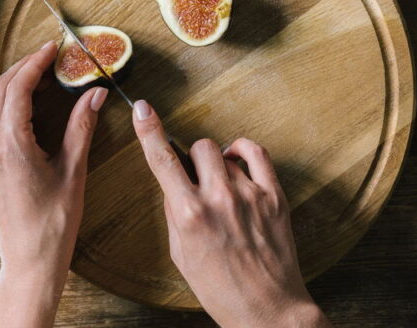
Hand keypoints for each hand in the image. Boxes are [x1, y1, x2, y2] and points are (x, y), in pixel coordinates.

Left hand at [0, 41, 107, 327]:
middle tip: (49, 56)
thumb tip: (95, 94)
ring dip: (9, 81)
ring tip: (36, 72)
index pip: (19, 86)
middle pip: (0, 88)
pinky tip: (22, 101)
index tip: (54, 48)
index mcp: (12, 142)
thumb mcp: (74, 171)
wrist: (29, 259)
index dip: (36, 62)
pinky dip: (1, 99)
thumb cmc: (54, 222)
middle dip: (23, 66)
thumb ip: (82, 127)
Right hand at [132, 100, 330, 327]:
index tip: (142, 108)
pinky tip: (238, 162)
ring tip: (224, 190)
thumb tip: (174, 184)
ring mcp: (249, 195)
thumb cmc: (220, 288)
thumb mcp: (181, 254)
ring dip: (219, 165)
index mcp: (190, 215)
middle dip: (194, 159)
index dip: (149, 129)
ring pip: (225, 154)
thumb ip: (175, 213)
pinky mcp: (274, 196)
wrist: (266, 309)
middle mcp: (218, 199)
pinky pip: (256, 153)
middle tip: (198, 180)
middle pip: (199, 147)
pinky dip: (243, 151)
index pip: (162, 160)